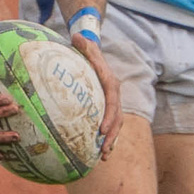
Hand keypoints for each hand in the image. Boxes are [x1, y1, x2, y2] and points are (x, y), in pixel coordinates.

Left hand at [70, 34, 123, 157]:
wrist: (94, 54)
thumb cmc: (88, 51)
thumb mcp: (86, 46)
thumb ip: (84, 44)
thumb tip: (77, 36)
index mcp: (110, 83)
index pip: (112, 102)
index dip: (109, 116)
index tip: (102, 129)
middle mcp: (114, 95)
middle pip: (117, 118)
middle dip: (111, 135)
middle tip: (103, 149)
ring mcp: (112, 103)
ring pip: (115, 125)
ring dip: (110, 141)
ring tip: (103, 156)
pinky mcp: (106, 108)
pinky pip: (108, 126)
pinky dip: (106, 139)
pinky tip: (98, 154)